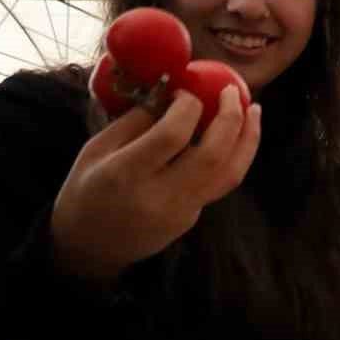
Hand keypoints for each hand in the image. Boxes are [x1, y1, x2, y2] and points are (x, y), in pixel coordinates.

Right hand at [51, 86, 260, 281]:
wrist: (89, 248)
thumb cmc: (85, 192)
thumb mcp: (95, 151)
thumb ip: (134, 122)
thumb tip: (169, 93)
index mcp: (126, 174)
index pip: (171, 135)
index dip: (187, 107)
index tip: (186, 91)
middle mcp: (159, 195)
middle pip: (212, 154)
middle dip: (230, 117)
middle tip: (232, 91)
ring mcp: (181, 211)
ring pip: (230, 173)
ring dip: (248, 138)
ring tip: (254, 110)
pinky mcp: (193, 219)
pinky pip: (221, 184)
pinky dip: (234, 156)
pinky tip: (235, 136)